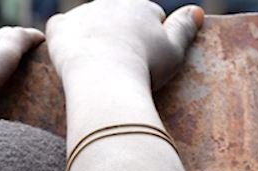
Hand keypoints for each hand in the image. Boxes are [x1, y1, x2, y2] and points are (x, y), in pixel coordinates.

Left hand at [46, 0, 202, 91]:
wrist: (104, 77)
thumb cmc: (144, 67)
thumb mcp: (174, 50)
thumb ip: (184, 28)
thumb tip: (197, 11)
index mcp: (140, 4)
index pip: (149, 17)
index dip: (150, 42)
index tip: (148, 62)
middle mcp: (110, 1)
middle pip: (118, 18)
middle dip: (122, 36)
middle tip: (124, 66)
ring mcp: (83, 13)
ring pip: (90, 22)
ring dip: (94, 37)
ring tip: (99, 66)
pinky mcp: (60, 28)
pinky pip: (60, 28)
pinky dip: (64, 39)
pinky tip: (71, 55)